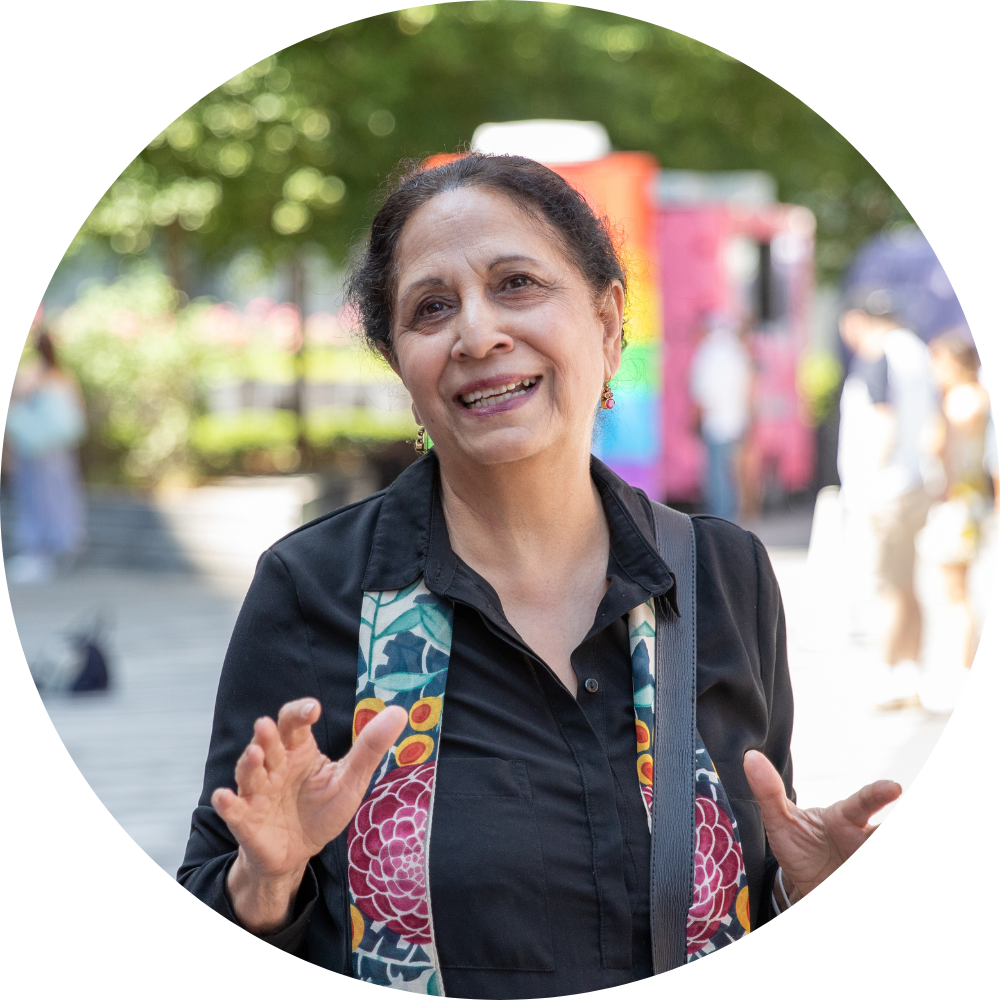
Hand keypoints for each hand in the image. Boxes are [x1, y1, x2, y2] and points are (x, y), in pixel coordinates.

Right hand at [212, 698, 406, 932]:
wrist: (299, 852)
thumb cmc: (322, 809)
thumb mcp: (350, 780)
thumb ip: (370, 748)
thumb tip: (399, 713)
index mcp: (299, 751)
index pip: (294, 723)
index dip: (299, 713)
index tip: (312, 708)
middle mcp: (275, 765)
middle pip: (269, 743)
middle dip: (268, 734)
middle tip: (268, 725)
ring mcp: (258, 792)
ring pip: (250, 772)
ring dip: (250, 763)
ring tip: (254, 753)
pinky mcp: (246, 820)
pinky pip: (233, 810)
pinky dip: (227, 804)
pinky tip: (224, 797)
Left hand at [743, 750, 900, 901]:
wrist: (808, 886)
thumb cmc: (799, 847)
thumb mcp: (780, 824)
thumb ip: (768, 792)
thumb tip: (750, 756)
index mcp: (846, 817)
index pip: (864, 802)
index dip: (878, 794)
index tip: (894, 787)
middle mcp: (866, 836)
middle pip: (888, 825)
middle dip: (901, 816)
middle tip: (900, 791)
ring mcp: (870, 852)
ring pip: (885, 836)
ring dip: (887, 830)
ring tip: (899, 842)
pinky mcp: (874, 870)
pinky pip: (878, 866)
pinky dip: (875, 872)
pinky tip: (851, 864)